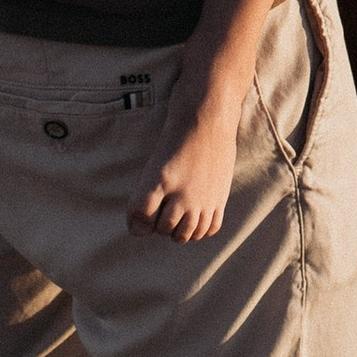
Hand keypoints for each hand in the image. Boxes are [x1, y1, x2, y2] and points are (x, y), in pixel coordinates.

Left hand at [131, 94, 241, 241]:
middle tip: (161, 212)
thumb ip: (145, 197)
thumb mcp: (153, 164)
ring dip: (177, 232)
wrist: (207, 122)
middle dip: (158, 225)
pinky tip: (195, 219)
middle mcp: (182, 194)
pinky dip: (199, 230)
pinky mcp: (219, 199)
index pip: (141, 216)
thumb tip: (140, 229)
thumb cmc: (176, 141)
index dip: (136, 222)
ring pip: (186, 234)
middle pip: (163, 229)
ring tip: (177, 218)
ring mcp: (203, 199)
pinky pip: (209, 229)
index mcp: (159, 181)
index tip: (139, 217)